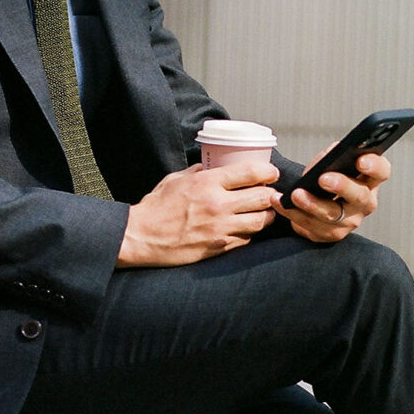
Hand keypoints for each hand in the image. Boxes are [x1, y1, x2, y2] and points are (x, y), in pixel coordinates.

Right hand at [117, 161, 279, 267]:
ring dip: (265, 215)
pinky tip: (244, 228)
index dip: (268, 172)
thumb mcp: (177, 179)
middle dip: (271, 194)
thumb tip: (215, 166)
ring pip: (260, 221)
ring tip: (261, 212)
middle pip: (263, 198)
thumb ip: (200, 172)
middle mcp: (218, 205)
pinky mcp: (219, 247)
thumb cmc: (157, 207)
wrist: (142, 237)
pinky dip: (250, 232)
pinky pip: (246, 239)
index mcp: (208, 183)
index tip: (271, 173)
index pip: (251, 173)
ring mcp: (221, 229)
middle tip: (270, 193)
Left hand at [275, 150, 390, 242]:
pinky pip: (311, 226)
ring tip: (295, 194)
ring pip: (332, 215)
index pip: (381, 172)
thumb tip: (331, 154)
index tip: (361, 160)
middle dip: (341, 186)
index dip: (375, 166)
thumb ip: (332, 156)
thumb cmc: (328, 176)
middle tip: (323, 178)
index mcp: (370, 180)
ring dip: (312, 204)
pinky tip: (281, 203)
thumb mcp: (331, 161)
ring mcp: (349, 222)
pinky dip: (293, 213)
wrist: (315, 200)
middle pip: (359, 196)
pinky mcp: (330, 235)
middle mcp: (364, 203)